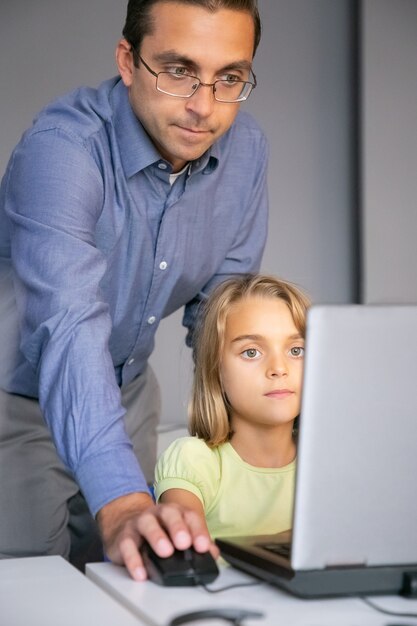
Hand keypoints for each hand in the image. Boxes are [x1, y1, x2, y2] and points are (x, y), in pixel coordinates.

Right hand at [97, 492, 217, 580]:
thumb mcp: (178, 535)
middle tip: (184, 543)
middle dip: (178, 527)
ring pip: (147, 524)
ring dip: (157, 537)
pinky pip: (127, 545)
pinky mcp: (124, 537)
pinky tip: (141, 572)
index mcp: (175, 512)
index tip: (203, 546)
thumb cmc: (159, 531)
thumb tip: (212, 554)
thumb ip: (196, 543)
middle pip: (169, 514)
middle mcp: (158, 514)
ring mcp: (139, 523)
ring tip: (165, 552)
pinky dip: (134, 560)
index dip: (198, 530)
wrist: (127, 524)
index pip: (189, 516)